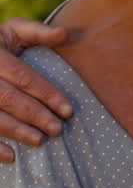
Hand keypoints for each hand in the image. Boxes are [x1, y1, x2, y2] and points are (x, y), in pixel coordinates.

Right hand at [0, 18, 72, 162]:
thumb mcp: (12, 31)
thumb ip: (36, 32)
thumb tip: (65, 34)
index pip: (24, 77)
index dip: (47, 94)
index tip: (68, 110)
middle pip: (9, 99)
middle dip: (35, 115)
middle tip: (57, 129)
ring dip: (16, 131)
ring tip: (40, 141)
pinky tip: (11, 156)